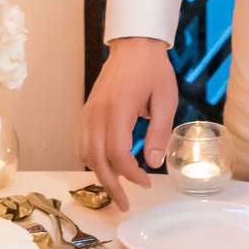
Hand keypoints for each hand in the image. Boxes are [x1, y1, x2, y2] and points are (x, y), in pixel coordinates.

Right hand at [77, 36, 177, 213]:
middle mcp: (97, 113)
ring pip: (86, 153)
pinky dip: (92, 159)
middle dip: (111, 186)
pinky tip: (106, 167)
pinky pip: (83, 142)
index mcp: (118, 110)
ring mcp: (88, 112)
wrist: (134, 45)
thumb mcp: (166, 100)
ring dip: (100, 174)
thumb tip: (153, 163)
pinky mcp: (87, 111)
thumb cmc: (153, 70)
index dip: (130, 174)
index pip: (117, 153)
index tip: (146, 183)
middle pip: (97, 160)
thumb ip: (159, 132)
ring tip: (117, 189)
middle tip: (125, 204)